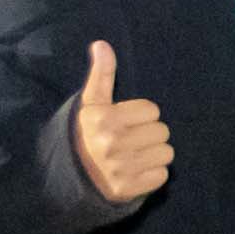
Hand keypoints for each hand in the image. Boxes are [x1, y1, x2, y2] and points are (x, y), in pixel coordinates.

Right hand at [69, 38, 175, 206]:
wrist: (68, 178)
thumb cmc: (85, 134)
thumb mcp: (90, 104)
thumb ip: (101, 74)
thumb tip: (101, 44)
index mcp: (104, 119)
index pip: (152, 110)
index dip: (141, 115)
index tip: (125, 122)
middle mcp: (111, 144)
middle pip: (162, 131)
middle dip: (149, 134)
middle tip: (130, 140)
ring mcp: (120, 168)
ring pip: (166, 153)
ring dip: (154, 154)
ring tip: (135, 155)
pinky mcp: (128, 190)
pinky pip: (162, 175)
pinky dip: (152, 174)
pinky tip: (136, 171)